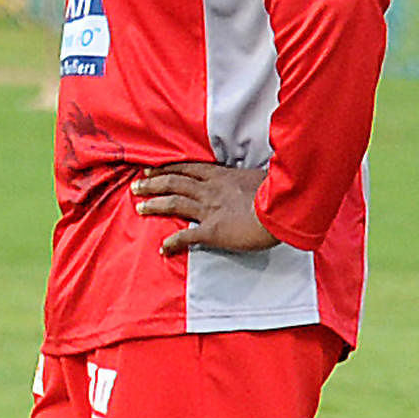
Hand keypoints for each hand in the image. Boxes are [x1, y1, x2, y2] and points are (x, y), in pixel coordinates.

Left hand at [130, 161, 279, 256]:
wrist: (282, 209)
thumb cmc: (275, 192)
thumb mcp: (257, 177)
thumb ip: (244, 179)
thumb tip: (246, 179)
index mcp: (219, 176)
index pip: (185, 169)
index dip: (165, 169)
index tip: (151, 170)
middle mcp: (208, 190)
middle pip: (172, 183)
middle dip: (152, 184)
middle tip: (136, 187)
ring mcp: (209, 209)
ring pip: (173, 203)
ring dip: (154, 205)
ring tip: (139, 208)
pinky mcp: (213, 231)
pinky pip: (187, 236)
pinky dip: (173, 242)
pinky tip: (163, 248)